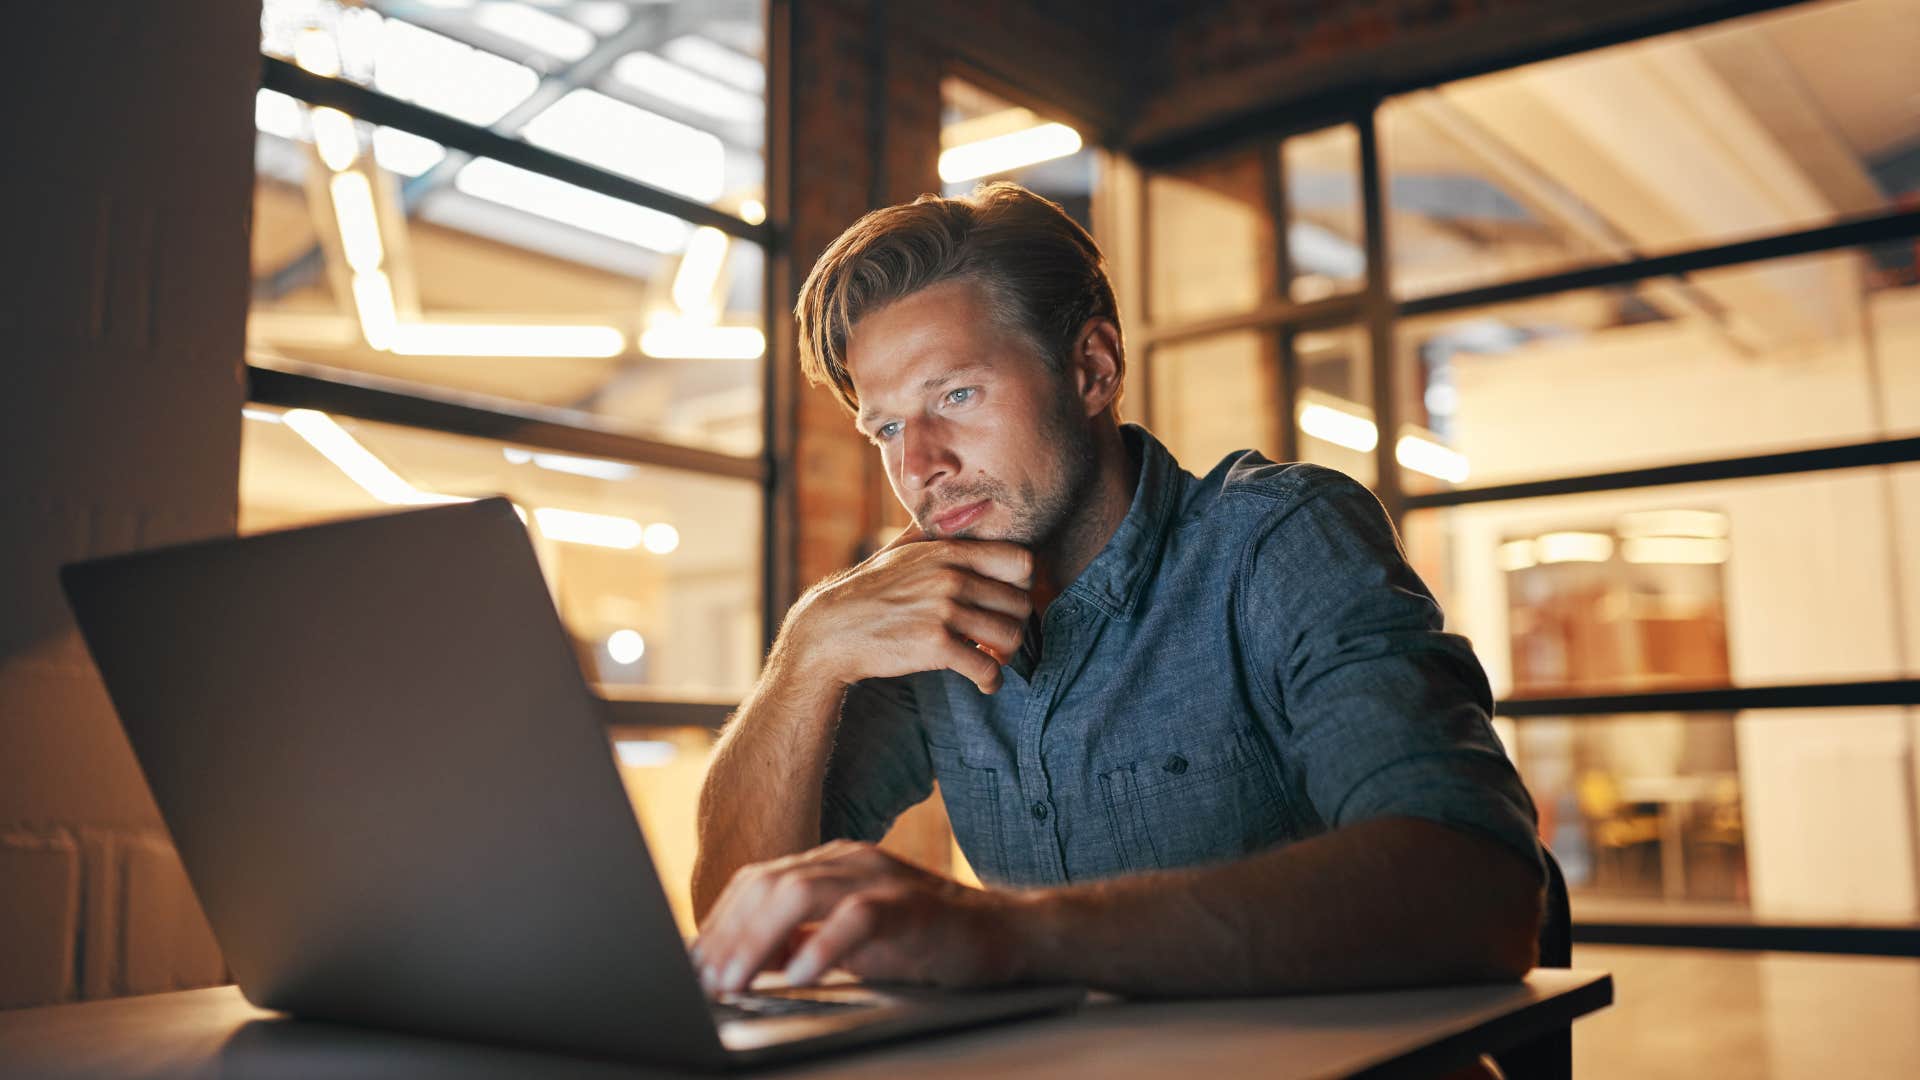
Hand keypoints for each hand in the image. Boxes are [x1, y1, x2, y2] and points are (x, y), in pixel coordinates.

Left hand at [691, 840, 1027, 994]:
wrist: (1004, 935)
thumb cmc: (923, 940)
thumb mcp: (848, 939)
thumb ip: (798, 940)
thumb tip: (740, 960)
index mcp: (829, 864)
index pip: (757, 882)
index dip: (720, 923)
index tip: (695, 966)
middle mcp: (849, 860)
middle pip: (769, 883)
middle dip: (729, 935)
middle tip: (706, 981)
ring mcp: (880, 878)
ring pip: (801, 893)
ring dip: (759, 941)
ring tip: (736, 981)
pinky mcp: (912, 906)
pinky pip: (859, 918)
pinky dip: (825, 945)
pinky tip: (801, 976)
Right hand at [779, 525, 1032, 694]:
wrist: (833, 629)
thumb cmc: (869, 590)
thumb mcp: (900, 549)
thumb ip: (932, 532)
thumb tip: (957, 511)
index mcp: (950, 552)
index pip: (1021, 561)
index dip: (1022, 585)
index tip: (1007, 601)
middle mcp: (951, 577)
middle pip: (1020, 604)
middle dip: (1014, 625)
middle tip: (999, 639)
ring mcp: (944, 611)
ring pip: (1010, 636)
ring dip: (1007, 655)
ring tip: (992, 659)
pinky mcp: (935, 646)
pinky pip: (986, 668)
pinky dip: (992, 680)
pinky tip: (985, 683)